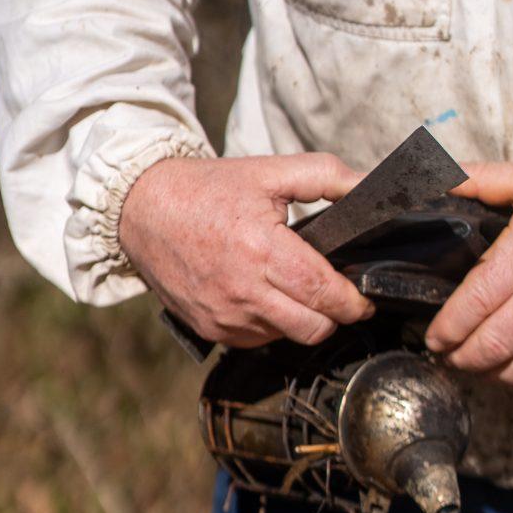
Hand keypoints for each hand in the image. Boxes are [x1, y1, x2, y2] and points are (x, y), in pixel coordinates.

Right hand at [119, 154, 373, 347]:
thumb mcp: (269, 172)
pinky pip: (256, 340)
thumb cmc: (207, 190)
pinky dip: (269, 324)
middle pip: (313, 329)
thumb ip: (327, 176)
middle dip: (334, 316)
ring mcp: (224, 316)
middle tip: (336, 296)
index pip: (323, 293)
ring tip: (294, 289)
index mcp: (261, 249)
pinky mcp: (210, 330)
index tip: (365, 299)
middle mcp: (242, 291)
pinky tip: (263, 296)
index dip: (353, 301)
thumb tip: (370, 185)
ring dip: (300, 320)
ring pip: (287, 338)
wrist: (143, 211)